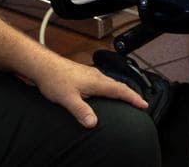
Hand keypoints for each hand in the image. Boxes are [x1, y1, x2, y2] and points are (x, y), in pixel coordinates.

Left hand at [31, 55, 148, 127]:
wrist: (44, 66)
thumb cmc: (55, 79)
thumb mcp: (68, 99)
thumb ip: (81, 111)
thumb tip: (93, 123)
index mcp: (97, 81)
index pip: (121, 90)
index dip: (134, 98)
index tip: (144, 104)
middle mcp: (97, 76)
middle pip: (119, 85)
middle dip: (131, 94)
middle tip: (139, 103)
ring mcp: (91, 74)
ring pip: (111, 82)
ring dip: (121, 90)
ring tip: (126, 98)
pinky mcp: (85, 74)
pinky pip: (104, 81)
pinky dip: (111, 87)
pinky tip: (106, 91)